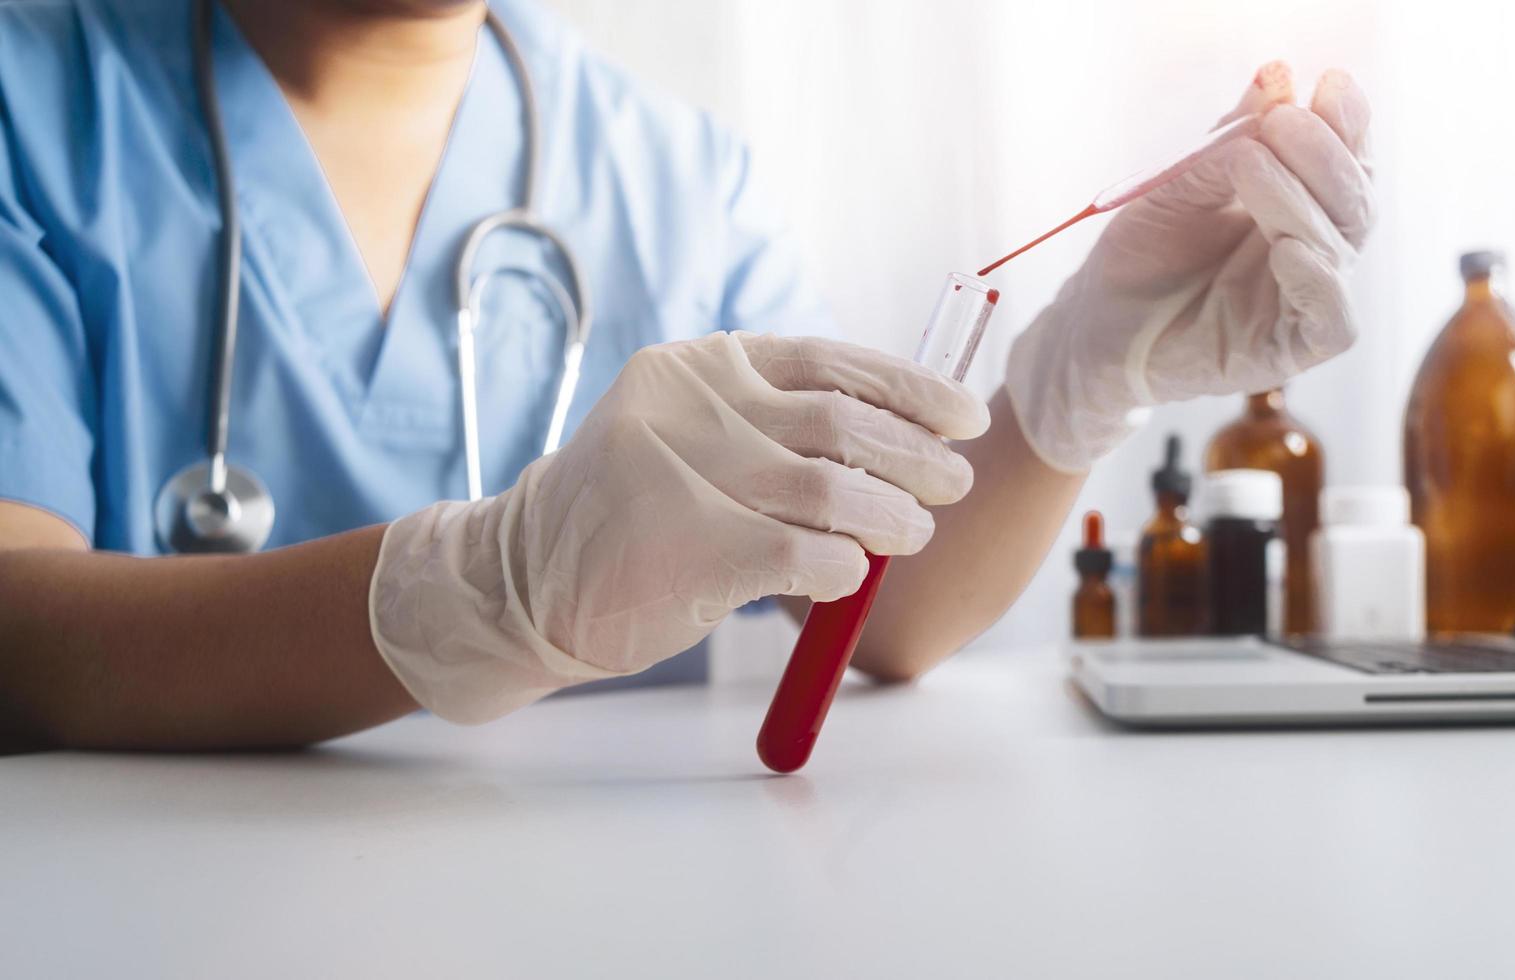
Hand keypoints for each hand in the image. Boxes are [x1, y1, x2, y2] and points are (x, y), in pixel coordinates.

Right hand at [368, 332, 988, 722]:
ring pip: (832, 488)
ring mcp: (686, 471)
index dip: (910, 387)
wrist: (521, 579)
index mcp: (702, 365)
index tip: (963, 415)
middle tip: (955, 483)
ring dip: (892, 515)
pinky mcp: (688, 544)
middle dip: (916, 455)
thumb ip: (777, 427)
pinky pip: (804, 553)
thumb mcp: (691, 436)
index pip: (831, 360)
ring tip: (913, 532)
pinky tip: (850, 576)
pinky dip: (844, 568)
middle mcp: (693, 403)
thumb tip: (906, 438)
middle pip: (842, 422)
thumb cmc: (630, 514)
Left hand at [1005, 62, 1373, 471]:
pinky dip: (1317, 281)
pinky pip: (1331, 319)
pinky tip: (1288, 246)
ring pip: (1339, 247)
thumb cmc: (1141, 254)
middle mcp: (1314, 251)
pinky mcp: (1289, 351)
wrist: (1095, 324)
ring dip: (1299, 200)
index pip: (1347, 162)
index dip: (1346, 124)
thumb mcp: (1179, 183)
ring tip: (1252, 162)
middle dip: (1324, 155)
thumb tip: (1275, 76)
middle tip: (1283, 119)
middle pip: (1354, 200)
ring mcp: (1304, 302)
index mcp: (1299, 207)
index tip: (1327, 82)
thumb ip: (1230, 139)